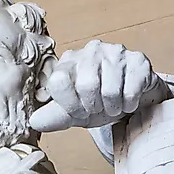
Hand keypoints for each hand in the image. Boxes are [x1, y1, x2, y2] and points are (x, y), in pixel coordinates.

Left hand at [30, 40, 169, 132]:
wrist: (130, 98)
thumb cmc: (97, 102)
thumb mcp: (72, 111)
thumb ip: (53, 116)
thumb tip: (35, 122)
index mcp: (68, 61)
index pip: (58, 81)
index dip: (69, 104)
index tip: (78, 111)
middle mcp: (90, 51)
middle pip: (86, 85)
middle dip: (93, 107)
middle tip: (98, 109)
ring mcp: (115, 52)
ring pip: (109, 90)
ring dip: (112, 107)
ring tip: (112, 106)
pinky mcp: (138, 60)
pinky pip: (131, 90)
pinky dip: (128, 104)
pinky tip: (127, 102)